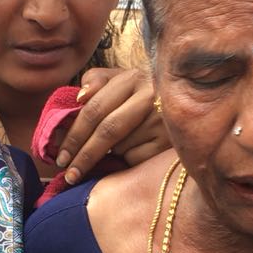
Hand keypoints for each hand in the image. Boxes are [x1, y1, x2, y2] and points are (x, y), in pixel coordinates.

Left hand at [55, 67, 168, 183]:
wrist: (191, 102)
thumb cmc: (144, 93)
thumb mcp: (122, 80)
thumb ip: (97, 82)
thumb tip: (80, 98)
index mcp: (132, 78)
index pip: (95, 109)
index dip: (74, 135)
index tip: (60, 156)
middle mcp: (150, 95)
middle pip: (107, 131)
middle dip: (84, 155)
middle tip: (70, 174)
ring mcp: (163, 118)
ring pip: (121, 147)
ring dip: (111, 155)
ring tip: (117, 149)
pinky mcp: (172, 140)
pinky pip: (138, 158)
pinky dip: (129, 160)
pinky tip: (136, 152)